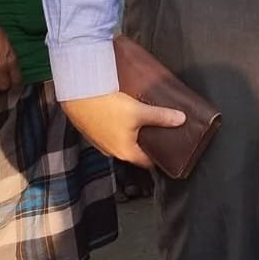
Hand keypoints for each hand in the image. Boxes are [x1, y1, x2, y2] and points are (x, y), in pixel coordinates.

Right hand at [60, 90, 184, 169]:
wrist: (78, 97)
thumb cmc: (106, 107)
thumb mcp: (139, 111)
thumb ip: (161, 116)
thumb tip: (181, 119)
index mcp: (125, 152)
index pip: (146, 162)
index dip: (159, 157)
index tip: (168, 153)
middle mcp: (111, 151)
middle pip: (134, 151)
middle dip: (147, 143)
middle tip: (160, 134)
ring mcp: (100, 142)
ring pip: (121, 141)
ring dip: (132, 134)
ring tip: (143, 122)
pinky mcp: (92, 131)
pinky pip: (110, 133)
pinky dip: (118, 127)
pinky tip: (122, 115)